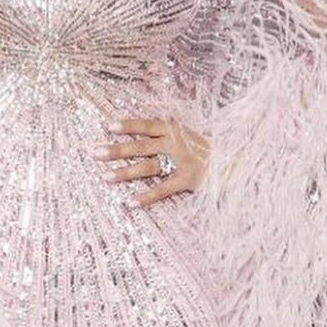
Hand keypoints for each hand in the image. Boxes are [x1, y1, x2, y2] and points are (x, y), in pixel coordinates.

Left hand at [95, 116, 209, 206]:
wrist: (232, 160)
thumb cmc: (203, 147)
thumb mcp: (186, 133)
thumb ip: (164, 134)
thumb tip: (136, 135)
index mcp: (174, 130)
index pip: (147, 125)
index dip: (128, 125)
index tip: (108, 126)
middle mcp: (175, 144)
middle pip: (141, 146)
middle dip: (117, 150)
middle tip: (95, 152)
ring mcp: (180, 162)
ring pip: (148, 167)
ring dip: (125, 172)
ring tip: (105, 177)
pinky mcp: (186, 180)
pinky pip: (162, 189)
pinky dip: (146, 197)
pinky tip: (130, 202)